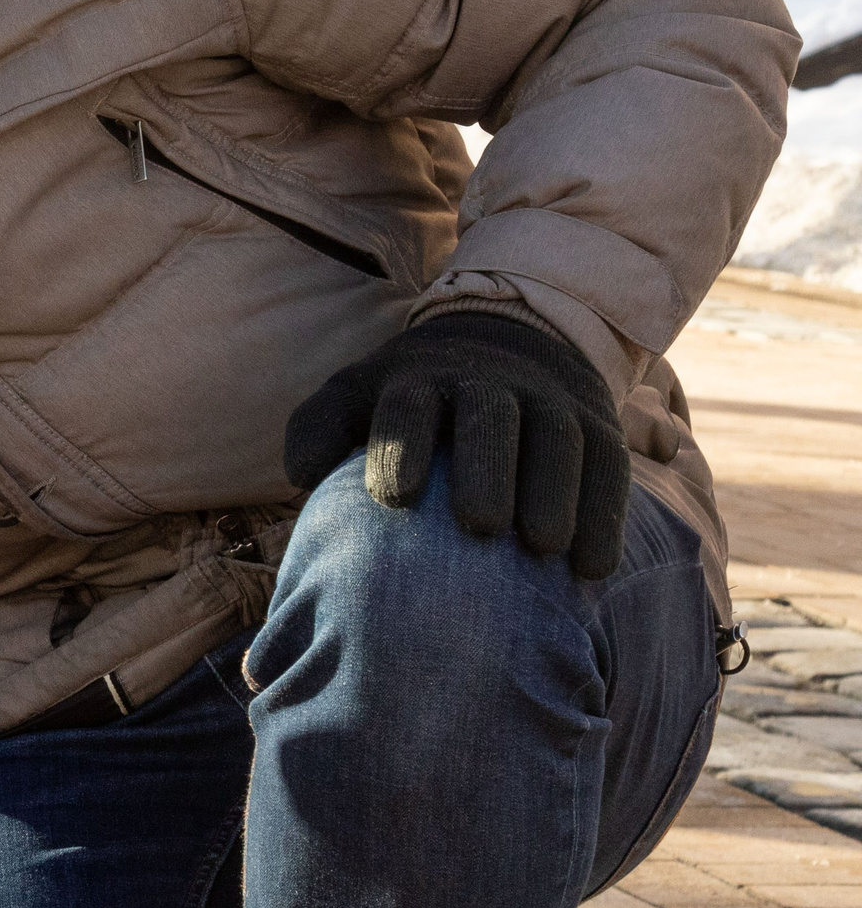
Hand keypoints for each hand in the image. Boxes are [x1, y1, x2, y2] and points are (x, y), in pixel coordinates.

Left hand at [284, 310, 630, 579]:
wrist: (505, 339)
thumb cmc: (408, 396)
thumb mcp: (355, 395)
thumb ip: (319, 431)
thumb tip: (300, 478)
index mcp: (416, 378)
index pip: (406, 403)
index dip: (401, 444)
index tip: (396, 497)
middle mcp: (485, 381)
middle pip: (489, 416)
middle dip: (487, 466)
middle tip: (479, 524)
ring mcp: (546, 399)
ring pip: (557, 436)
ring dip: (554, 491)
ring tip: (542, 547)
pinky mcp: (597, 425)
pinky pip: (608, 465)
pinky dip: (604, 515)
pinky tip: (591, 568)